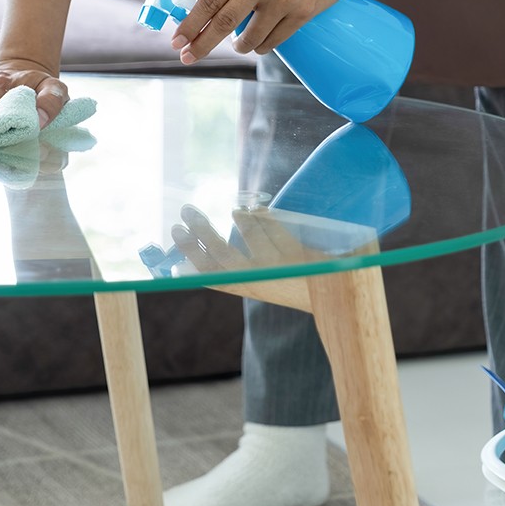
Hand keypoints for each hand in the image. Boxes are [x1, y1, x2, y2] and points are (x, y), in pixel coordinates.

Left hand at [170, 0, 360, 63]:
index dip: (190, 23)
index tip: (177, 40)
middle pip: (224, 23)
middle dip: (202, 45)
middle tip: (188, 57)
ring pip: (250, 38)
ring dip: (238, 47)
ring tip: (236, 44)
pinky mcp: (304, 12)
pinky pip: (273, 41)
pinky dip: (261, 46)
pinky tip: (258, 42)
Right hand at [171, 203, 325, 272]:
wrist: (328, 295)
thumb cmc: (287, 286)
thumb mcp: (260, 284)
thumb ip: (238, 270)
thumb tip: (207, 244)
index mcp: (247, 287)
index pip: (210, 273)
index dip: (192, 252)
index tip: (176, 231)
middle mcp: (260, 278)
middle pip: (224, 253)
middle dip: (202, 230)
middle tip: (187, 210)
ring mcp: (279, 265)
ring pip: (252, 234)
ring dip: (240, 218)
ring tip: (235, 211)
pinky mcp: (298, 253)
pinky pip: (275, 226)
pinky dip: (263, 216)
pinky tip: (257, 210)